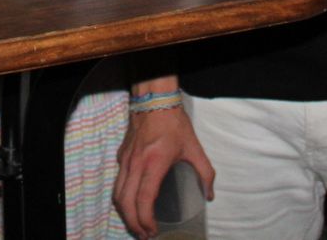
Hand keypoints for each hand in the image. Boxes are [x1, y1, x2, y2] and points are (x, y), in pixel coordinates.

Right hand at [114, 101, 213, 238]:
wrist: (154, 100)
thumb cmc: (174, 123)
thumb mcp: (194, 148)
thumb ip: (205, 173)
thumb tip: (209, 195)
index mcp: (154, 164)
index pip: (143, 199)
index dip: (146, 219)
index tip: (153, 230)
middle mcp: (135, 164)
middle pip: (125, 202)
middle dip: (133, 223)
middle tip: (144, 234)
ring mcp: (125, 160)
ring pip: (117, 193)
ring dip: (125, 213)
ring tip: (137, 224)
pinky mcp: (122, 156)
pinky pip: (118, 182)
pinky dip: (123, 197)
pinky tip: (133, 202)